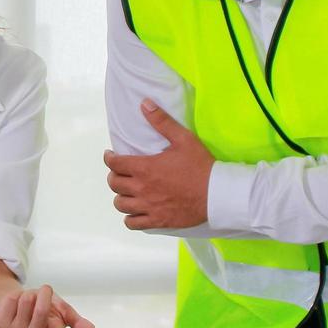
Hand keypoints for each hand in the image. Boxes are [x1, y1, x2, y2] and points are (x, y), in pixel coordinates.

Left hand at [0, 284, 96, 327]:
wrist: (18, 303)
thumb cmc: (44, 308)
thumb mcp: (62, 311)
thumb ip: (76, 321)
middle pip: (41, 309)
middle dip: (44, 294)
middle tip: (44, 291)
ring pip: (26, 300)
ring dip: (30, 293)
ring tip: (29, 300)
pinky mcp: (5, 323)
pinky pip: (12, 299)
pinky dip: (16, 295)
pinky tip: (16, 304)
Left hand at [104, 98, 214, 229]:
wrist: (218, 194)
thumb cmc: (201, 166)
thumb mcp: (183, 139)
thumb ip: (162, 122)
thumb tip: (144, 104)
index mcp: (145, 168)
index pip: (114, 164)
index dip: (109, 158)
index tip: (111, 155)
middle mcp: (142, 188)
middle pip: (114, 184)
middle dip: (114, 176)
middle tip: (121, 172)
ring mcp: (148, 206)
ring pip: (120, 204)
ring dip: (121, 196)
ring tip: (127, 191)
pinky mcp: (157, 220)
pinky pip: (132, 223)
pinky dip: (130, 217)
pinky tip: (135, 211)